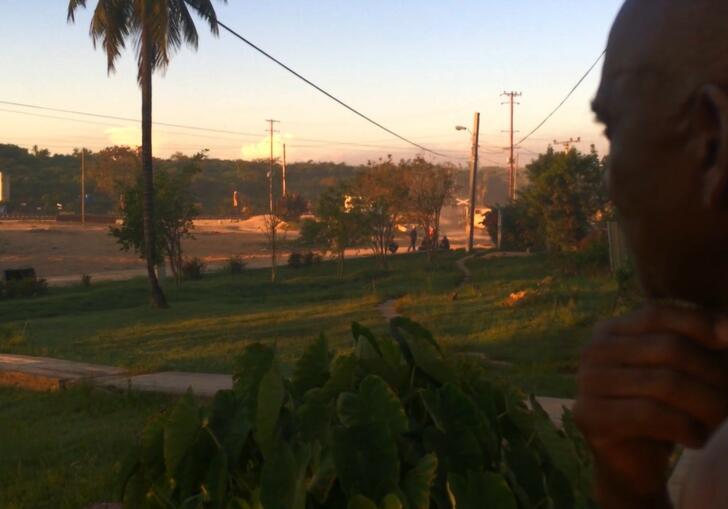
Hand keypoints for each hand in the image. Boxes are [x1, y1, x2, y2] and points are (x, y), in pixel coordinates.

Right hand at [573, 305, 727, 507]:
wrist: (632, 461)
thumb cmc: (663, 409)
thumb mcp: (679, 370)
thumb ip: (698, 344)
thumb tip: (727, 329)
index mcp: (611, 330)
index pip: (657, 313)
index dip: (698, 322)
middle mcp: (593, 350)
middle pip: (668, 348)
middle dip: (713, 373)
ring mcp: (587, 382)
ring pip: (664, 383)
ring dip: (706, 405)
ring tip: (721, 420)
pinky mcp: (589, 415)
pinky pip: (649, 414)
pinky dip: (685, 428)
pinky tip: (697, 439)